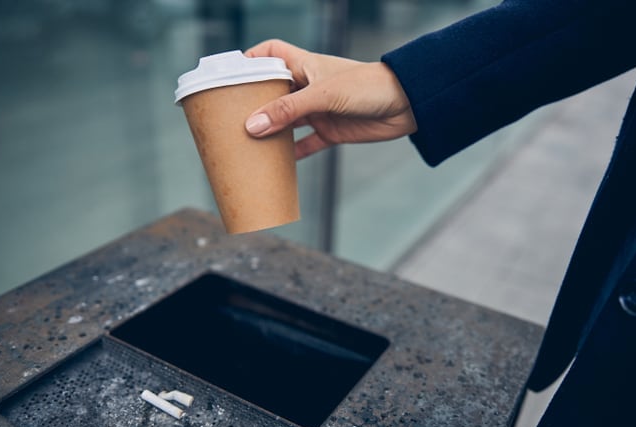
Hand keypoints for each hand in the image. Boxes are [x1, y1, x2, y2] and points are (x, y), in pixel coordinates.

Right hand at [244, 39, 416, 158]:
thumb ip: (288, 110)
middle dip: (254, 103)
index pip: (271, 52)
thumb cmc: (367, 86)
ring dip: (271, 132)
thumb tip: (253, 126)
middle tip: (229, 116)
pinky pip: (307, 144)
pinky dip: (293, 154)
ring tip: (246, 143)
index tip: (230, 74)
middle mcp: (309, 86)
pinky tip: (278, 165)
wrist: (406, 104)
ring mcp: (319, 110)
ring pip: (287, 121)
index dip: (252, 59)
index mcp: (305, 65)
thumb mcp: (323, 96)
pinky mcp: (332, 131)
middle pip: (273, 91)